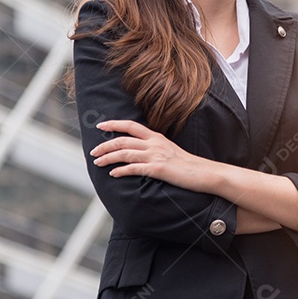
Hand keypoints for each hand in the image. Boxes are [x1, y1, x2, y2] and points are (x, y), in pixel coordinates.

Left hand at [91, 119, 208, 190]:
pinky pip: (134, 169)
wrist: (203, 173)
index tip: (100, 125)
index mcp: (156, 137)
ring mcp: (156, 156)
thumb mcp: (169, 149)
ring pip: (124, 153)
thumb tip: (139, 150)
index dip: (113, 124)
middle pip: (123, 140)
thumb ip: (154, 147)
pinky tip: (114, 174)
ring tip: (98, 163)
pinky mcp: (158, 169)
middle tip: (93, 152)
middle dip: (105, 145)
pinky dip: (121, 171)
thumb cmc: (187, 164)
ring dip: (108, 158)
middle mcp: (154, 143)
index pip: (131, 125)